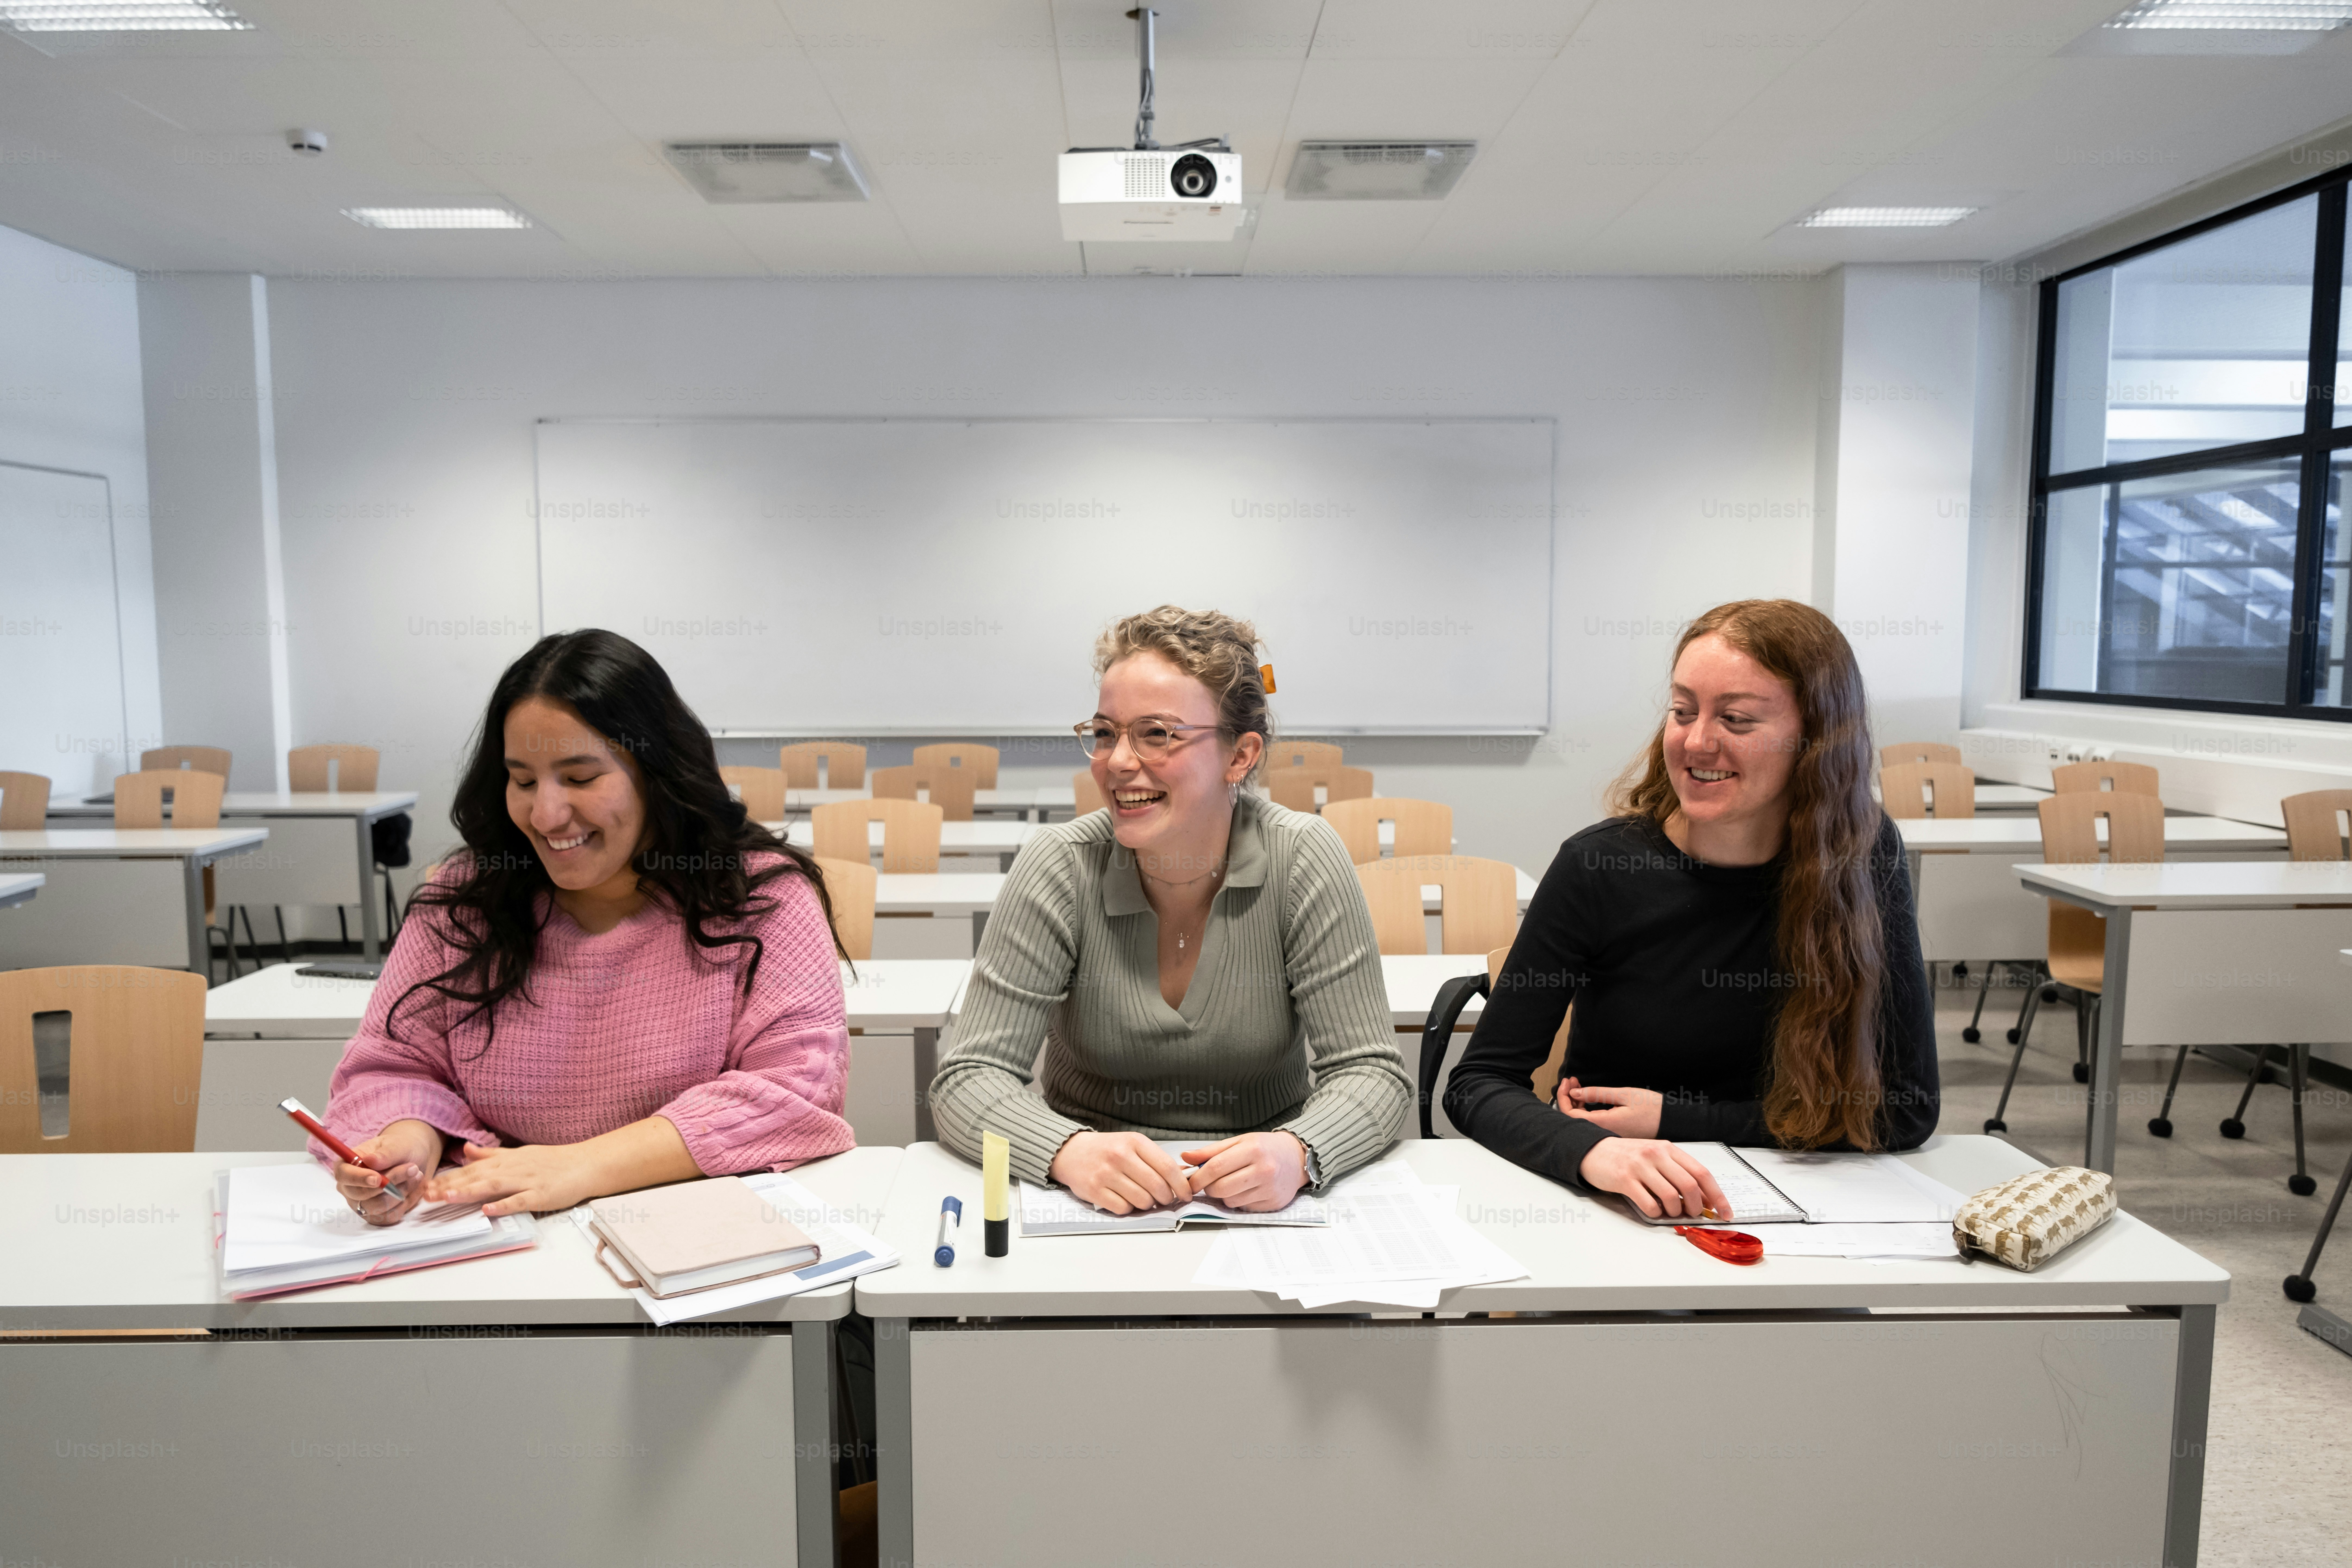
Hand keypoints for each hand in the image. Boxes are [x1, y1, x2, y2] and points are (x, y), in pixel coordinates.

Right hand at [332, 1119, 442, 1226]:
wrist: (412, 1159)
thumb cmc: (399, 1148)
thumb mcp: (396, 1144)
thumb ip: (385, 1153)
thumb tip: (370, 1161)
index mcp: (346, 1165)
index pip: (344, 1175)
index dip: (359, 1179)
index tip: (378, 1178)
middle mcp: (349, 1187)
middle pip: (362, 1195)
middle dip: (391, 1182)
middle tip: (413, 1168)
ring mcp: (361, 1204)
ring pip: (379, 1207)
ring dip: (402, 1191)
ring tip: (416, 1175)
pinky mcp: (376, 1215)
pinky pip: (390, 1216)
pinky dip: (406, 1202)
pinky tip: (415, 1188)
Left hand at [422, 1141, 602, 1218]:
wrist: (585, 1163)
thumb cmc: (553, 1161)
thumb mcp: (519, 1153)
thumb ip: (491, 1155)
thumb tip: (467, 1150)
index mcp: (506, 1161)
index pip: (471, 1169)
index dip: (447, 1177)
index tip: (425, 1185)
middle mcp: (513, 1169)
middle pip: (477, 1177)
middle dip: (450, 1185)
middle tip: (426, 1194)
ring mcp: (527, 1181)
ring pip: (494, 1186)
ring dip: (470, 1191)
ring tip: (448, 1197)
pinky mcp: (541, 1195)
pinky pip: (520, 1200)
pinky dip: (504, 1205)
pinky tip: (489, 1210)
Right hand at [1049, 1131, 1191, 1214]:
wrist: (1071, 1152)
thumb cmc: (1107, 1149)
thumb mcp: (1132, 1145)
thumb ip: (1157, 1160)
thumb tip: (1185, 1176)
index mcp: (1134, 1141)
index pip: (1167, 1167)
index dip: (1182, 1185)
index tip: (1186, 1194)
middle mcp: (1120, 1156)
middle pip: (1157, 1186)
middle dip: (1167, 1198)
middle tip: (1165, 1199)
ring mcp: (1105, 1174)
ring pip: (1142, 1200)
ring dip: (1148, 1204)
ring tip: (1143, 1198)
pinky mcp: (1094, 1190)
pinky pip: (1123, 1208)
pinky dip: (1128, 1208)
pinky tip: (1125, 1199)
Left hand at [1181, 1132, 1307, 1212]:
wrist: (1296, 1158)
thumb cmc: (1265, 1148)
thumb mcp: (1239, 1141)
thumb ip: (1211, 1151)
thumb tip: (1185, 1157)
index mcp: (1252, 1149)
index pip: (1216, 1167)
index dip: (1198, 1177)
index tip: (1189, 1181)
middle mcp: (1263, 1169)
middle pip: (1221, 1187)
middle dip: (1208, 1188)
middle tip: (1210, 1183)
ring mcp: (1269, 1188)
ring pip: (1230, 1201)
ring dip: (1224, 1195)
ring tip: (1233, 1183)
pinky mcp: (1273, 1203)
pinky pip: (1244, 1207)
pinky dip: (1239, 1200)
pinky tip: (1247, 1189)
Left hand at [1557, 1077, 1663, 1138]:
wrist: (1672, 1121)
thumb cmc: (1652, 1108)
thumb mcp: (1624, 1095)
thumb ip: (1597, 1093)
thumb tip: (1574, 1093)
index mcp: (1604, 1124)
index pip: (1570, 1115)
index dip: (1563, 1098)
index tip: (1567, 1081)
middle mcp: (1603, 1133)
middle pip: (1573, 1119)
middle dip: (1568, 1097)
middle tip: (1572, 1081)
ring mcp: (1608, 1134)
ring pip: (1582, 1120)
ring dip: (1577, 1101)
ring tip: (1579, 1085)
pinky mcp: (1613, 1132)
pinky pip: (1592, 1122)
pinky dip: (1586, 1108)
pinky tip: (1589, 1097)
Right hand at [1577, 1138, 1733, 1221]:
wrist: (1594, 1151)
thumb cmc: (1629, 1156)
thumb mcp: (1657, 1158)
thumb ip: (1678, 1173)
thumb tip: (1704, 1199)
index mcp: (1668, 1149)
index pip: (1702, 1173)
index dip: (1717, 1195)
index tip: (1725, 1212)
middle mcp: (1656, 1154)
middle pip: (1689, 1185)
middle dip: (1696, 1206)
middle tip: (1694, 1214)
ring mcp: (1640, 1166)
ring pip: (1670, 1196)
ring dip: (1675, 1211)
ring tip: (1671, 1212)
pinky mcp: (1625, 1179)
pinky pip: (1649, 1204)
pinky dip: (1656, 1213)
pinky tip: (1653, 1210)